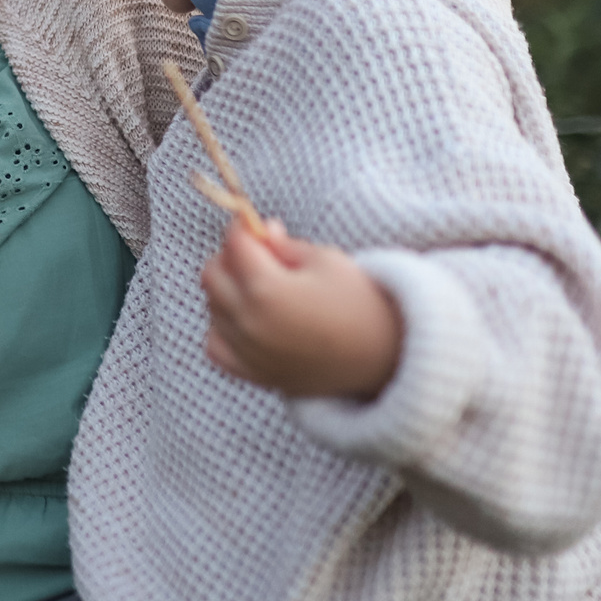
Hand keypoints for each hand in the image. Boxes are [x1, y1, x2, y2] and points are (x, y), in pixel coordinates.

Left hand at [200, 215, 402, 399]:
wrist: (387, 358)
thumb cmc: (362, 302)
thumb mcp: (326, 260)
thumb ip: (283, 245)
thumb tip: (260, 231)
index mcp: (266, 289)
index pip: (234, 244)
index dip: (244, 228)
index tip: (257, 226)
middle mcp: (249, 322)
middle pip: (212, 274)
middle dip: (231, 257)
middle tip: (262, 256)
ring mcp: (248, 351)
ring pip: (212, 307)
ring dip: (228, 291)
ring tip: (264, 288)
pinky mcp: (255, 373)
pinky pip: (215, 346)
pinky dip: (223, 329)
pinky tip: (249, 320)